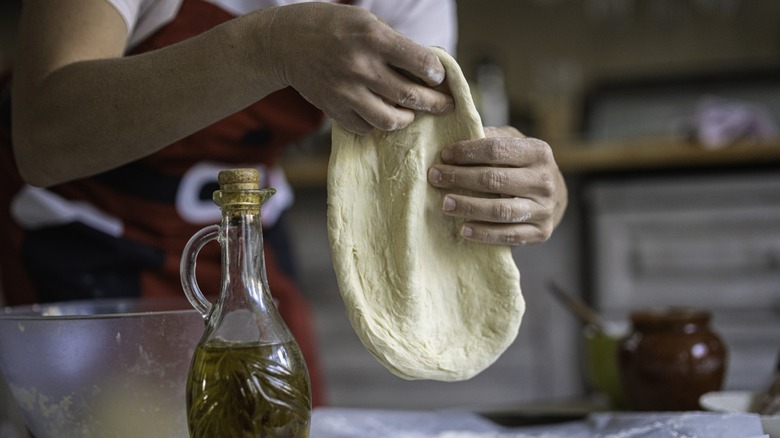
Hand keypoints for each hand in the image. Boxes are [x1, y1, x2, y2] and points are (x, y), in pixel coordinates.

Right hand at [267, 3, 453, 134]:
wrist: (285, 42)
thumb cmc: (331, 27)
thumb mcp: (365, 21)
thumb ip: (393, 44)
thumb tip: (426, 68)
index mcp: (374, 39)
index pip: (421, 62)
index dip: (437, 73)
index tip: (439, 78)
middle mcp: (361, 67)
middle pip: (411, 96)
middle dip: (435, 103)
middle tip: (445, 105)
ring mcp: (346, 92)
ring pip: (390, 120)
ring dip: (406, 118)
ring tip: (410, 114)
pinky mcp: (333, 109)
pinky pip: (365, 128)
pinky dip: (376, 124)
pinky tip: (380, 114)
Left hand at [427, 126, 567, 244]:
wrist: (554, 196)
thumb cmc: (522, 165)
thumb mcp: (513, 143)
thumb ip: (490, 138)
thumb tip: (456, 134)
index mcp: (538, 152)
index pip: (497, 150)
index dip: (467, 152)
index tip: (444, 155)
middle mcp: (544, 180)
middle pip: (495, 180)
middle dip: (460, 178)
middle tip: (435, 177)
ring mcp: (544, 208)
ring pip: (501, 210)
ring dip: (469, 207)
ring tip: (445, 204)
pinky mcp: (541, 232)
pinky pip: (508, 235)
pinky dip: (484, 234)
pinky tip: (463, 229)